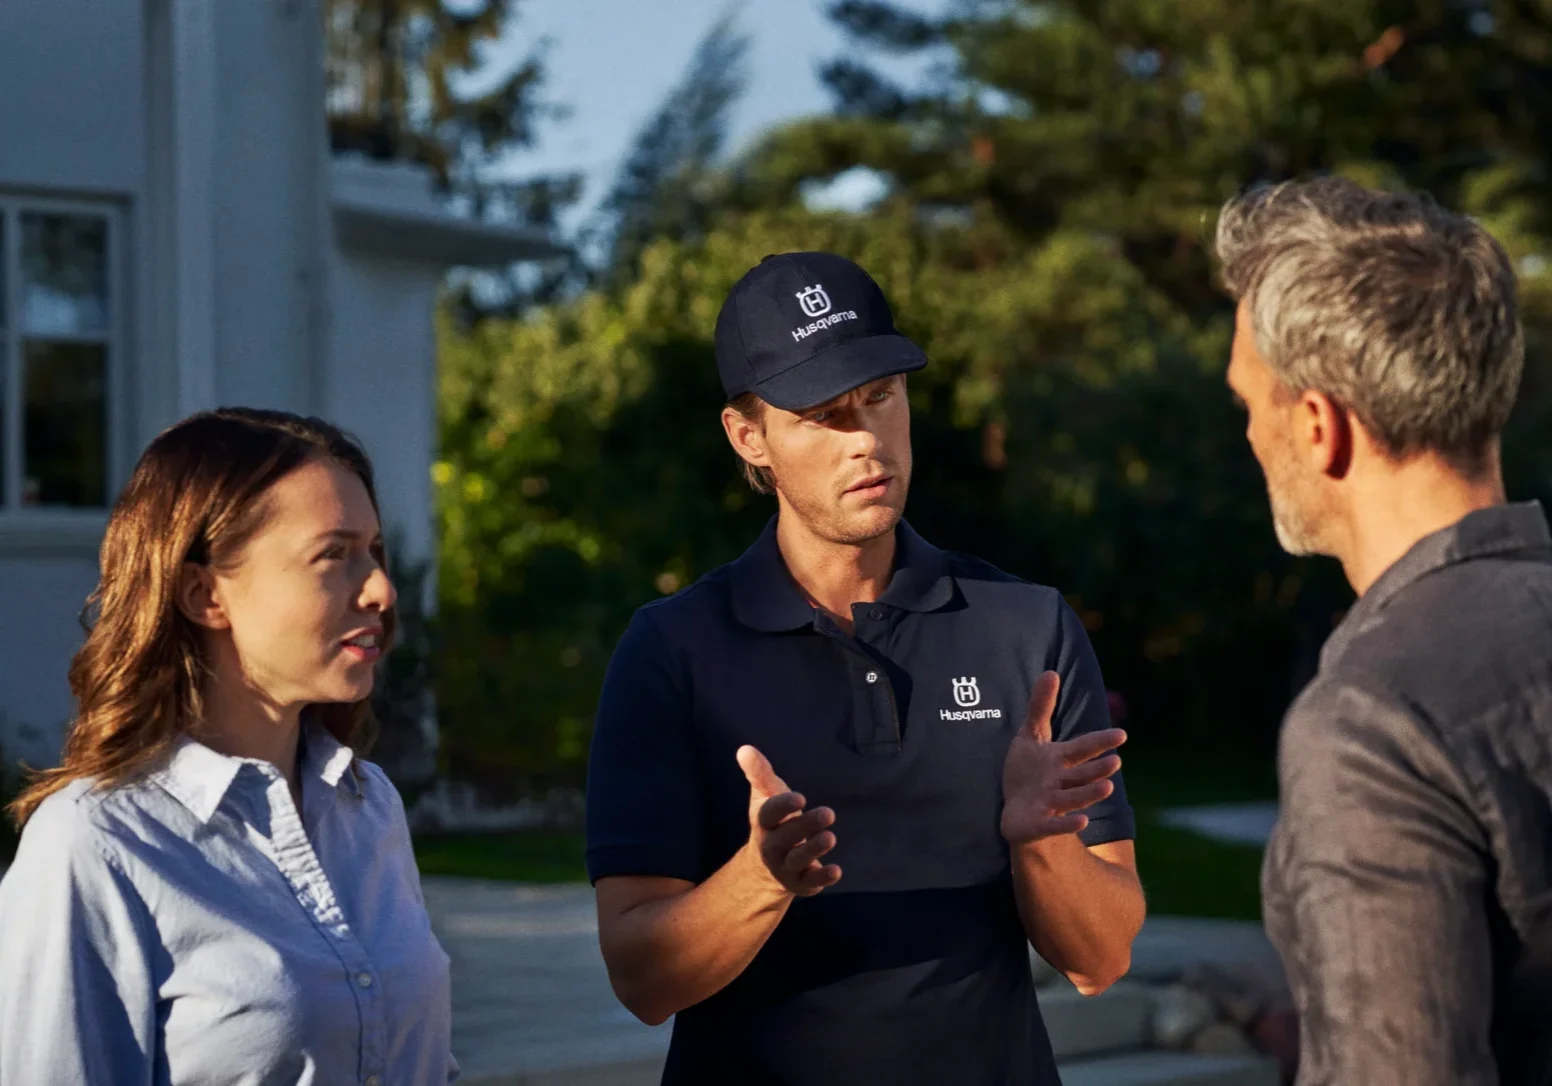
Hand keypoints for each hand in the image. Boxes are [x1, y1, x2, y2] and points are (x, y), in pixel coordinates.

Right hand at [737, 745, 841, 896]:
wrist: (766, 865)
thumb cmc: (772, 822)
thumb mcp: (765, 796)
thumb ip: (759, 773)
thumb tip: (744, 749)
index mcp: (763, 823)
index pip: (769, 814)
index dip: (783, 806)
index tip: (800, 797)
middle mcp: (771, 846)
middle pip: (786, 837)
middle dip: (806, 825)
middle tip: (828, 813)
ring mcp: (785, 867)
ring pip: (798, 860)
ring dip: (814, 850)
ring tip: (830, 837)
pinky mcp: (801, 883)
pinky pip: (810, 883)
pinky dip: (822, 878)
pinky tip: (837, 871)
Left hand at [1001, 672, 1125, 844]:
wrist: (1016, 812)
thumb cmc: (1027, 771)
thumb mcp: (1031, 736)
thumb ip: (1041, 706)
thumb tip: (1051, 671)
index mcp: (1060, 760)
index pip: (1082, 748)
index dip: (1099, 742)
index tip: (1121, 735)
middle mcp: (1061, 781)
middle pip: (1081, 774)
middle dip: (1098, 768)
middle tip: (1116, 761)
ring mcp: (1052, 803)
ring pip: (1073, 797)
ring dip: (1090, 792)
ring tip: (1108, 787)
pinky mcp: (1040, 824)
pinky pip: (1054, 824)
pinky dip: (1067, 824)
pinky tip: (1082, 821)